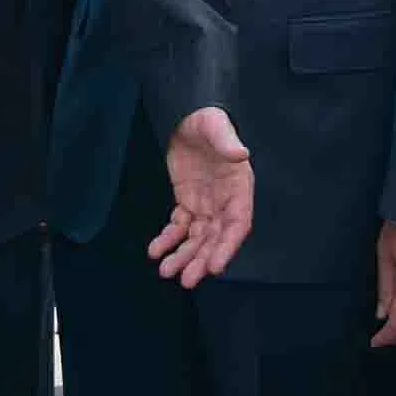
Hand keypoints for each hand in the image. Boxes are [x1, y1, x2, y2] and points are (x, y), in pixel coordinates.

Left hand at [149, 107, 253, 286]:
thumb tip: (240, 153)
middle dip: (201, 259)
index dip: (227, 246)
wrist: (187, 116)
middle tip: (186, 280)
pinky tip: (155, 250)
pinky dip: (167, 239)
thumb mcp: (217, 126)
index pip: (237, 224)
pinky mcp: (187, 202)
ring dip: (183, 256)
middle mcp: (224, 202)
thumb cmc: (208, 120)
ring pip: (196, 238)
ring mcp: (205, 204)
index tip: (215, 266)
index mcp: (238, 187)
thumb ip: (227, 140)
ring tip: (166, 272)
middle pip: (215, 238)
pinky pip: (178, 227)